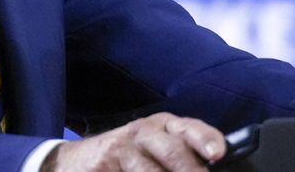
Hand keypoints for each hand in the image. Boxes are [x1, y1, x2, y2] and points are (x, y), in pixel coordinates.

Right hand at [42, 112, 225, 170]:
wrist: (78, 162)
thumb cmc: (131, 159)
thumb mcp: (158, 153)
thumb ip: (185, 159)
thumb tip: (212, 168)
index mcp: (166, 126)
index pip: (190, 129)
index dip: (205, 139)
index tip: (217, 154)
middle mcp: (146, 131)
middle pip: (173, 150)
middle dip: (189, 171)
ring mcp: (124, 145)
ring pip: (151, 169)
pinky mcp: (106, 160)